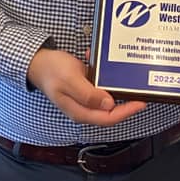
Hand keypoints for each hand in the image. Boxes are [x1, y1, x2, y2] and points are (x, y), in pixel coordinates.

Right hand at [27, 47, 145, 124]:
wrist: (38, 62)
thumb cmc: (51, 71)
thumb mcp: (69, 81)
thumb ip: (88, 94)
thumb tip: (108, 104)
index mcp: (80, 111)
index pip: (108, 118)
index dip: (127, 112)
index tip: (141, 102)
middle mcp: (85, 107)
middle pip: (112, 110)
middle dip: (128, 101)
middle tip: (141, 89)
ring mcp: (86, 98)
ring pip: (108, 97)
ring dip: (118, 86)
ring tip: (128, 75)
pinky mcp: (87, 87)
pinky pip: (101, 84)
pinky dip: (106, 74)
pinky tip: (103, 62)